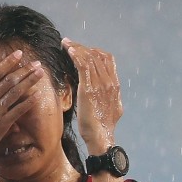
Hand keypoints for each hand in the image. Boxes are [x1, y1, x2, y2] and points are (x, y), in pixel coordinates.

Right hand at [0, 50, 44, 162]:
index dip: (8, 62)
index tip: (19, 54)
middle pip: (9, 81)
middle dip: (24, 70)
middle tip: (37, 63)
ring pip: (15, 93)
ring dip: (29, 81)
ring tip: (40, 74)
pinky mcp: (2, 125)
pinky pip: (18, 111)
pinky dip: (28, 102)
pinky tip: (37, 95)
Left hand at [61, 37, 122, 153]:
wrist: (101, 137)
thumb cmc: (100, 128)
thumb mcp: (109, 108)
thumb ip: (105, 97)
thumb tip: (100, 93)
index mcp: (115, 85)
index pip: (108, 60)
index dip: (95, 51)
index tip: (82, 49)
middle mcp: (110, 82)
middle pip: (98, 55)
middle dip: (83, 47)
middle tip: (70, 44)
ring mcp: (101, 84)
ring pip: (90, 58)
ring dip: (77, 48)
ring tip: (66, 43)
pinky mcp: (89, 88)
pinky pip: (84, 66)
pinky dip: (76, 55)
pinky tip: (69, 50)